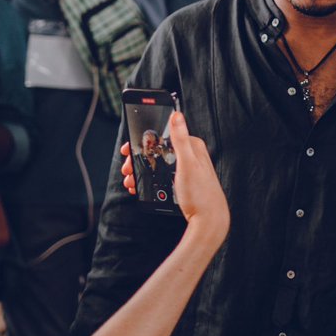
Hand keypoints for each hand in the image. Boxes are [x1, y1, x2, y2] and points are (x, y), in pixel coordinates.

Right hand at [120, 114, 229, 247]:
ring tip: (130, 180)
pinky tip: (140, 186)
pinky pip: (161, 175)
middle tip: (126, 169)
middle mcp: (191, 154)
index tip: (128, 149)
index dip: (142, 142)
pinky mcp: (183, 181)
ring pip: (158, 164)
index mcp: (192, 146)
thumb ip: (180, 139)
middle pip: (158, 151)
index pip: (162, 136)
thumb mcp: (187, 164)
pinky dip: (149, 179)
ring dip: (141, 170)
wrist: (208, 220)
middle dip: (139, 159)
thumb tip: (176, 114)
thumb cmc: (200, 194)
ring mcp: (187, 168)